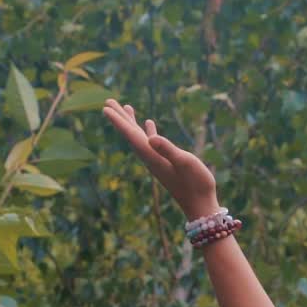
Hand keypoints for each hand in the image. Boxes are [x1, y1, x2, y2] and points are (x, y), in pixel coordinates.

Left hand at [102, 99, 218, 219]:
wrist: (200, 204)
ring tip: (126, 108)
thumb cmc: (196, 184)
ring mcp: (157, 160)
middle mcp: (151, 158)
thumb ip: (168, 150)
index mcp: (153, 156)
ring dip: (132, 123)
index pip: (132, 135)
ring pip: (140, 137)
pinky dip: (148, 132)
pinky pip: (152, 143)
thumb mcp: (185, 163)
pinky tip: (149, 125)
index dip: (119, 121)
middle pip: (131, 134)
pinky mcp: (165, 163)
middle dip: (120, 118)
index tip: (106, 108)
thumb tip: (151, 138)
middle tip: (108, 101)